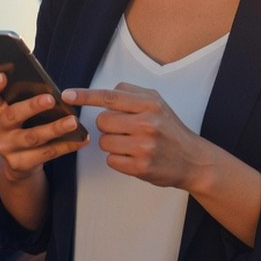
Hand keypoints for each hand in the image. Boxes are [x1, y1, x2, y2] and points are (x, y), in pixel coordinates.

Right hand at [0, 72, 86, 181]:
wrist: (18, 163)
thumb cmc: (22, 128)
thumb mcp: (17, 113)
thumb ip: (24, 99)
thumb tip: (49, 89)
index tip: (2, 76)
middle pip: (12, 115)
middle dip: (32, 106)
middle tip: (50, 99)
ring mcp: (7, 147)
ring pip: (32, 137)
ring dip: (55, 128)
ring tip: (72, 121)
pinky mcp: (20, 163)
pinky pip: (46, 153)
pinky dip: (66, 146)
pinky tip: (79, 139)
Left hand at [63, 82, 205, 189]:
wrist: (193, 160)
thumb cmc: (170, 130)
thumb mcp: (157, 104)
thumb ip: (131, 95)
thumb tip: (103, 93)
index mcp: (150, 104)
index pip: (110, 97)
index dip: (85, 96)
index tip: (67, 95)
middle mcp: (147, 123)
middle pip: (102, 121)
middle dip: (107, 126)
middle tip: (124, 130)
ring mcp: (144, 147)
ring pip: (104, 142)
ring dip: (112, 144)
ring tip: (132, 145)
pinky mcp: (140, 167)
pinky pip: (111, 160)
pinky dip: (118, 160)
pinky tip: (134, 157)